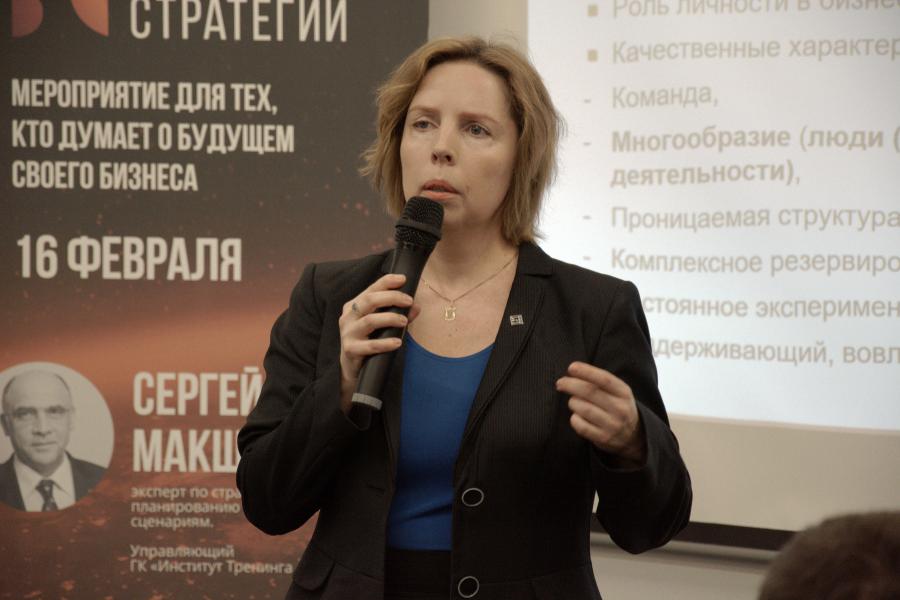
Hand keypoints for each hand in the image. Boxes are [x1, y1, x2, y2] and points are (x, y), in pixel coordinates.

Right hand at [338, 274, 418, 412]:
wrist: (352, 368)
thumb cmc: (369, 341)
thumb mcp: (383, 326)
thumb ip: (399, 315)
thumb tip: (416, 307)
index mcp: (354, 306)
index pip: (371, 289)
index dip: (387, 282)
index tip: (403, 279)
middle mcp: (348, 317)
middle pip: (369, 300)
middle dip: (391, 297)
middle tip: (409, 301)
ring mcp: (348, 333)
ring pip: (370, 321)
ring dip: (390, 318)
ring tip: (405, 321)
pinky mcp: (350, 350)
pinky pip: (370, 345)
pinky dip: (385, 343)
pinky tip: (397, 342)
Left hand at [556, 362, 645, 464]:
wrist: (632, 436)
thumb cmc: (617, 406)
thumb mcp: (617, 392)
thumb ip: (599, 381)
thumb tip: (573, 370)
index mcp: (624, 393)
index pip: (604, 379)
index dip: (586, 372)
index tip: (571, 367)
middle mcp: (620, 408)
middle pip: (589, 392)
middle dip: (570, 385)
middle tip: (560, 383)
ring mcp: (612, 425)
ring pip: (582, 408)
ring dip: (573, 402)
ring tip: (573, 402)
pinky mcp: (603, 438)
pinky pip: (580, 425)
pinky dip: (574, 418)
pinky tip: (577, 416)